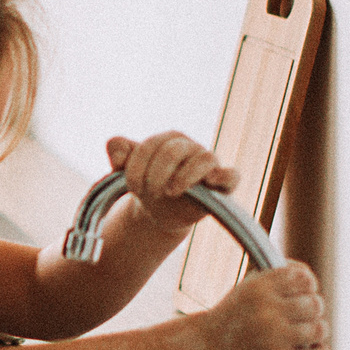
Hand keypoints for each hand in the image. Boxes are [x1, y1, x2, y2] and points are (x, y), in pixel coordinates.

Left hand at [104, 132, 237, 233]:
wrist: (160, 210)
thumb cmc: (146, 183)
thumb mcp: (126, 168)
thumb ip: (118, 151)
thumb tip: (118, 154)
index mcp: (167, 139)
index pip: (151, 146)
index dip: (136, 167)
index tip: (131, 187)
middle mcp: (190, 147)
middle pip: (173, 151)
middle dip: (156, 174)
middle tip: (150, 192)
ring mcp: (208, 164)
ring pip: (203, 159)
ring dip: (183, 178)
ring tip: (170, 192)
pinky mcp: (222, 183)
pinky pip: (231, 175)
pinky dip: (222, 176)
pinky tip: (208, 182)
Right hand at [203, 263, 328, 349]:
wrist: (214, 346)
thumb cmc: (240, 311)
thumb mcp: (252, 283)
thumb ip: (282, 272)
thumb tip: (309, 277)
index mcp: (259, 288)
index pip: (305, 278)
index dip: (308, 285)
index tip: (301, 292)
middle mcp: (266, 312)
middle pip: (315, 304)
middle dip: (312, 308)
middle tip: (303, 314)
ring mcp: (274, 339)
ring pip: (320, 329)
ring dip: (317, 330)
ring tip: (306, 331)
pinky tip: (312, 348)